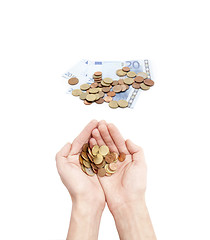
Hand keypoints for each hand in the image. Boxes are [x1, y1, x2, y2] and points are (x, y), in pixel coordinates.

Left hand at [56, 120, 104, 207]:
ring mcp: (90, 163)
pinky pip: (101, 154)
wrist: (88, 201)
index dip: (86, 130)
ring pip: (95, 146)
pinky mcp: (98, 168)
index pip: (78, 140)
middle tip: (101, 122)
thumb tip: (67, 143)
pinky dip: (105, 147)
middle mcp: (80, 159)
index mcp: (71, 158)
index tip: (94, 122)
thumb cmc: (75, 186)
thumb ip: (61, 154)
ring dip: (100, 137)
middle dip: (94, 131)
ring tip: (106, 128)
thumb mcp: (63, 168)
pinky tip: (109, 140)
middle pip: (87, 141)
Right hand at [90, 121, 155, 239]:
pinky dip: (93, 149)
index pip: (120, 141)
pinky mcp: (101, 171)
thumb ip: (136, 150)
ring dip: (98, 139)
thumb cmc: (136, 185)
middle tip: (100, 124)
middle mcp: (117, 159)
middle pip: (110, 143)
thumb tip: (128, 140)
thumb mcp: (141, 165)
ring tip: (94, 130)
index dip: (115, 133)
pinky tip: (90, 141)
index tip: (109, 124)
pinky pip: (96, 158)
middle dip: (105, 133)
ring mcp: (108, 164)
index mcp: (127, 157)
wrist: (126, 202)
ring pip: (102, 149)